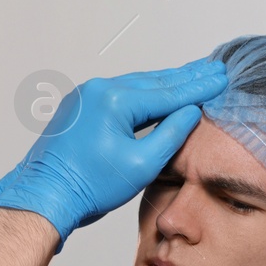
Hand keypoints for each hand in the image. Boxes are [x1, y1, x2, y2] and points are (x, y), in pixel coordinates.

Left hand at [0, 59, 226, 250]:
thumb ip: (171, 135)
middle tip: (213, 69)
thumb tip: (191, 113)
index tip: (220, 78)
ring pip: (136, 86)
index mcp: (115, 100)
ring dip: (165, 83)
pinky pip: (119, 93)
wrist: (45, 196)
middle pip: (154, 82)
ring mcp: (87, 96)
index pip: (168, 93)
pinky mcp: (80, 107)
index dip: (198, 88)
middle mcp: (100, 90)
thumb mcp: (142, 164)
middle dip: (186, 77)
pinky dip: (143, 93)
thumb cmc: (89, 186)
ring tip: (191, 75)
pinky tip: (156, 91)